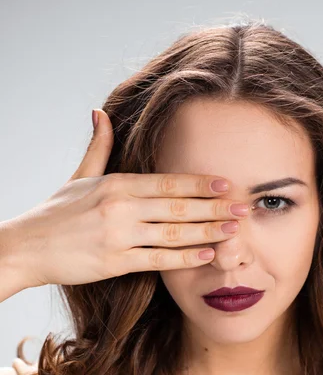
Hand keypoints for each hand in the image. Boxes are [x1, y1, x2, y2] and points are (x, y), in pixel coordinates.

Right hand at [4, 109, 248, 287]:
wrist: (27, 246)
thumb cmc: (56, 212)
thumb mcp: (79, 176)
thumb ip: (98, 146)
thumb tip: (100, 112)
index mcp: (116, 183)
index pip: (167, 181)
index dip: (199, 182)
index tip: (225, 183)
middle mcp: (121, 207)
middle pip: (178, 206)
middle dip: (214, 206)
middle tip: (243, 206)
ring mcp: (118, 235)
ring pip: (173, 233)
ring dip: (207, 231)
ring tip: (233, 230)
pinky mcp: (114, 262)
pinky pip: (157, 260)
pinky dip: (184, 258)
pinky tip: (206, 254)